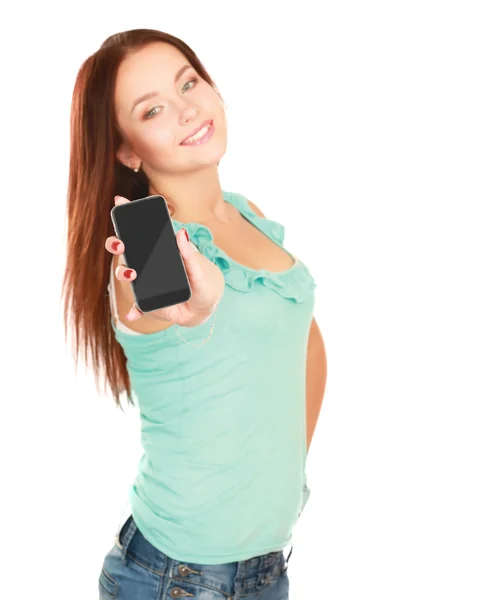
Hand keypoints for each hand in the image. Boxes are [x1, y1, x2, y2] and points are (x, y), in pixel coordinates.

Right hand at [105, 195, 224, 326]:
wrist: (205, 308)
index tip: (119, 200)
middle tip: (121, 245)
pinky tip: (133, 312)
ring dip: (123, 272)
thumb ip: (190, 254)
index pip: (143, 229)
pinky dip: (134, 309)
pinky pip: (137, 305)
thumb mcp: (200, 269)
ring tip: (132, 274)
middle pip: (126, 249)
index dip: (129, 214)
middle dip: (116, 243)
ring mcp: (146, 282)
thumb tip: (181, 232)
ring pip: (126, 273)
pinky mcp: (148, 302)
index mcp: (161, 250)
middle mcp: (149, 263)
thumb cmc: (205, 282)